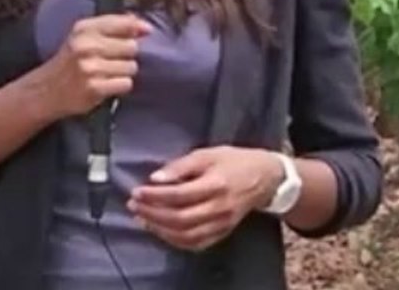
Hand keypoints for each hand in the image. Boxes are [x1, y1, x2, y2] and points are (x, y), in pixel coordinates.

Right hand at [44, 14, 151, 117]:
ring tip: (108, 73)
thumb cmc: (71, 60)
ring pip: (131, 67)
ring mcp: (90, 68)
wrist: (47, 89)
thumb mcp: (84, 36)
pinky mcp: (94, 88)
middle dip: (126, 54)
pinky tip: (107, 85)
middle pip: (131, 46)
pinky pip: (126, 83)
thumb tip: (144, 26)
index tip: (144, 31)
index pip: (123, 22)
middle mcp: (86, 46)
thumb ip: (113, 27)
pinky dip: (120, 86)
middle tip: (112, 60)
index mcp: (84, 29)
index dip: (137, 27)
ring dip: (123, 72)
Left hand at [127, 146, 283, 251]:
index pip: (179, 195)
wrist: (264, 178)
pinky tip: (161, 230)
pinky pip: (196, 243)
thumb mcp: (207, 154)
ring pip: (186, 235)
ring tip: (142, 218)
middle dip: (152, 213)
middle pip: (180, 218)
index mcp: (216, 184)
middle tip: (134, 205)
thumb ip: (180, 166)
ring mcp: (222, 224)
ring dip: (160, 230)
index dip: (154, 196)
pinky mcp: (223, 232)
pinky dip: (175, 240)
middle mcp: (219, 208)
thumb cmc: (233, 161)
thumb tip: (155, 178)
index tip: (136, 191)